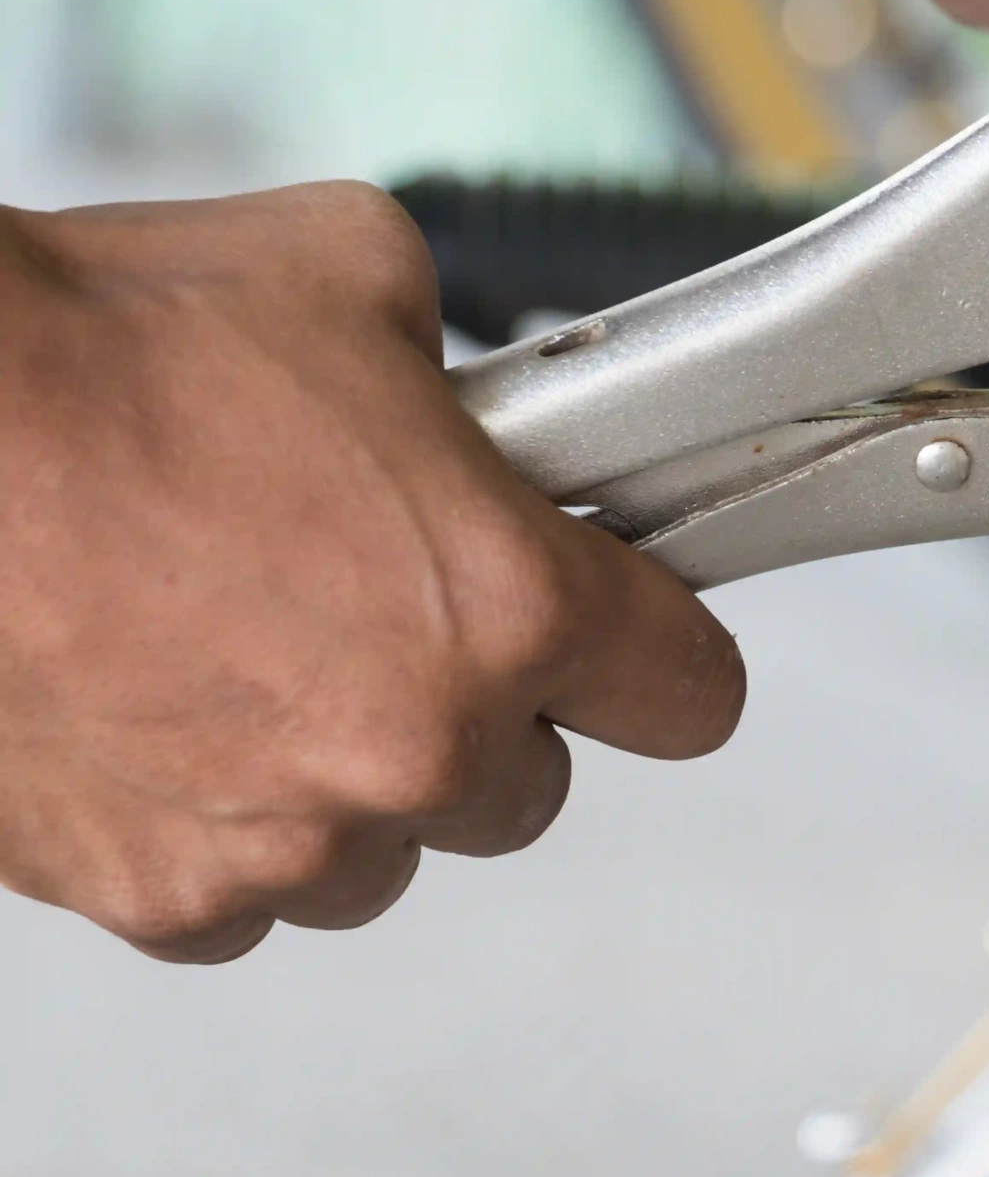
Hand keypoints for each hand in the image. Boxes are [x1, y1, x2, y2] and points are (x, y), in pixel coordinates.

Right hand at [0, 185, 742, 962]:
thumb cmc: (109, 343)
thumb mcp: (358, 277)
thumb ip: (465, 375)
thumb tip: (480, 402)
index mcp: (511, 603)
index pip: (691, 694)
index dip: (663, 657)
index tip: (633, 641)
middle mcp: (420, 745)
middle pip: (533, 788)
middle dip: (486, 711)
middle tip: (393, 618)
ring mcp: (288, 837)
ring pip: (388, 855)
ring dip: (354, 783)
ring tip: (258, 660)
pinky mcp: (158, 894)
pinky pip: (247, 900)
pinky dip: (224, 831)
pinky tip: (170, 719)